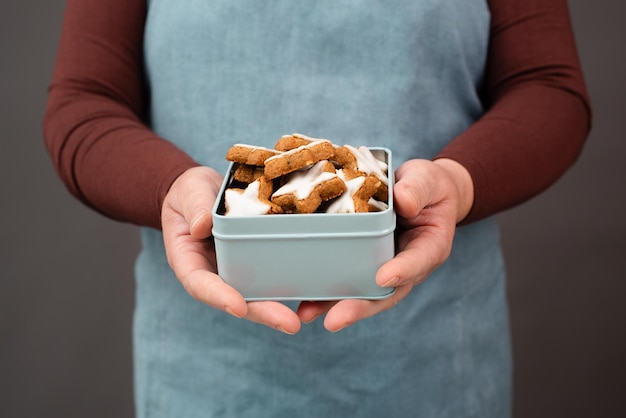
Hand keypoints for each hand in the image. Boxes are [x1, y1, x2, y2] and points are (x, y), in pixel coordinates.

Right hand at [161, 166, 301, 333]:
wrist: (205, 190)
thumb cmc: (190, 192)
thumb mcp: (188, 193)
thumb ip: (194, 208)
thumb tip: (202, 226)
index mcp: (190, 262)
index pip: (200, 284)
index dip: (219, 297)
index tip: (238, 307)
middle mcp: (214, 273)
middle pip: (236, 299)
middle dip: (262, 313)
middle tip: (289, 324)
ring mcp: (236, 270)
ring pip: (256, 294)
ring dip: (278, 308)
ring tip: (304, 319)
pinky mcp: (255, 262)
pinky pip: (270, 276)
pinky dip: (288, 285)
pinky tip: (312, 293)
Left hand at [296, 158, 473, 331]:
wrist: (420, 192)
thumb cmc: (427, 186)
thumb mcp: (427, 181)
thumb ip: (417, 190)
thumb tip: (403, 200)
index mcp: (428, 247)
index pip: (418, 262)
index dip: (402, 271)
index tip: (383, 278)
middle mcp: (406, 265)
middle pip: (386, 292)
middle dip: (360, 307)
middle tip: (334, 320)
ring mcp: (383, 266)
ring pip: (363, 293)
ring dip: (335, 306)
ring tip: (306, 314)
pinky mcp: (364, 263)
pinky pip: (347, 279)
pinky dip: (326, 291)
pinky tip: (302, 298)